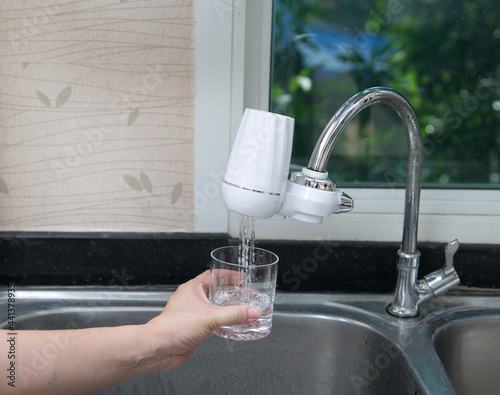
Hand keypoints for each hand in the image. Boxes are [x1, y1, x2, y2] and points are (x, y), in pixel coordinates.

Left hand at [145, 270, 261, 369]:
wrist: (161, 348)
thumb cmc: (173, 327)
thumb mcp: (210, 317)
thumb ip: (234, 314)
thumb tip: (253, 311)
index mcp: (193, 288)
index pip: (214, 275)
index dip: (229, 275)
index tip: (241, 277)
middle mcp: (192, 299)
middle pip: (216, 291)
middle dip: (232, 292)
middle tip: (246, 294)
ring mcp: (193, 313)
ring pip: (215, 306)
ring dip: (228, 307)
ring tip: (242, 308)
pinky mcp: (195, 327)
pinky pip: (213, 321)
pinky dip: (223, 321)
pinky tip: (232, 325)